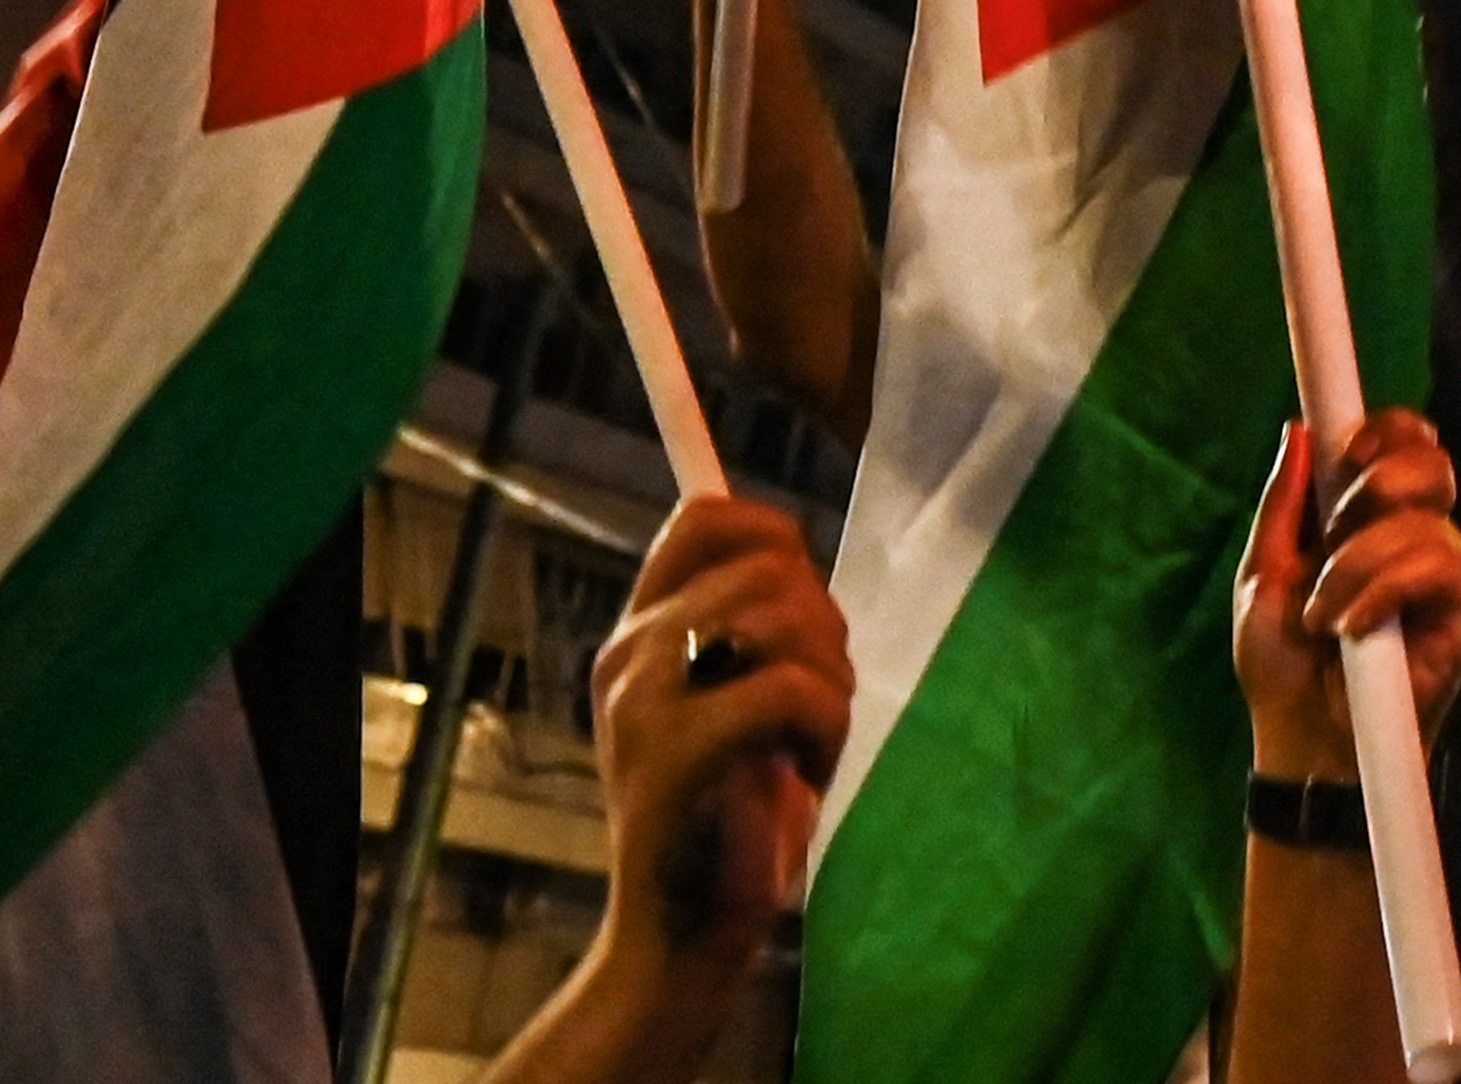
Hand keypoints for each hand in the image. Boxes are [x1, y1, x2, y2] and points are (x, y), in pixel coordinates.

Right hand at [588, 497, 850, 1003]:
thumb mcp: (726, 709)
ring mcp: (646, 700)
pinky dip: (827, 732)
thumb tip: (794, 561)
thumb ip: (745, 634)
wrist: (676, 941)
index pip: (701, 519)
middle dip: (824, 628)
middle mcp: (629, 655)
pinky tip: (803, 779)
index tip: (802, 597)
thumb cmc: (722, 824)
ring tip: (801, 749)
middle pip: (773, 564)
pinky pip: (795, 689)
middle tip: (812, 707)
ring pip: (790, 616)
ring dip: (831, 682)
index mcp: (636, 638)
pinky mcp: (677, 752)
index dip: (771, 533)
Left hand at [1239, 407, 1460, 784]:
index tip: (1348, 450)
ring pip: (1421, 522)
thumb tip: (1298, 430)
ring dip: (1355, 566)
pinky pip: (1437, 568)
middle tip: (1335, 531)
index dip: (1387, 430)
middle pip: (1432, 461)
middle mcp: (1419, 534)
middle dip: (1377, 484)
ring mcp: (1445, 572)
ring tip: (1324, 616)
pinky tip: (1354, 628)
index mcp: (1374, 516)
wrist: (1300, 737)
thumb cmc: (1282, 662)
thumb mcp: (1263, 574)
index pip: (1409, 442)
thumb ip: (1283, 504)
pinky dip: (1382, 592)